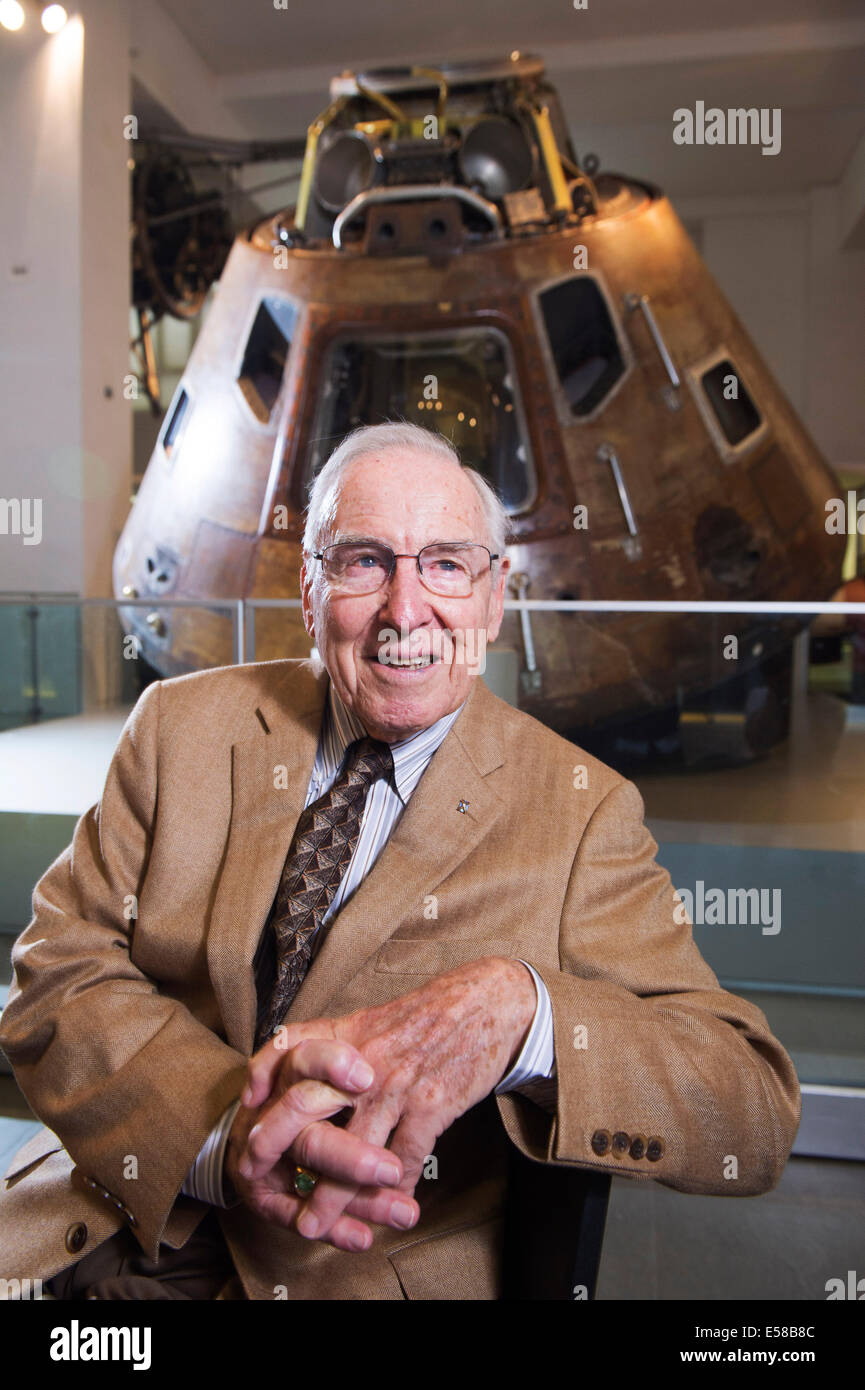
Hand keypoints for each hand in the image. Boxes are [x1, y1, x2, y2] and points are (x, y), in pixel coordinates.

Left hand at [239, 956, 536, 1247]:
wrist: (488, 1002)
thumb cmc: (430, 1014)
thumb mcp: (375, 1017)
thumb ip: (337, 1043)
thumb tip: (298, 1070)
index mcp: (349, 1034)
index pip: (290, 1048)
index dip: (261, 1075)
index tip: (248, 1109)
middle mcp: (365, 1060)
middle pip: (310, 1107)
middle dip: (281, 1149)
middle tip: (259, 1180)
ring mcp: (398, 1085)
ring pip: (354, 1150)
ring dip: (332, 1195)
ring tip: (313, 1223)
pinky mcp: (432, 1106)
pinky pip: (406, 1159)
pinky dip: (393, 1189)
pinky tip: (389, 1205)